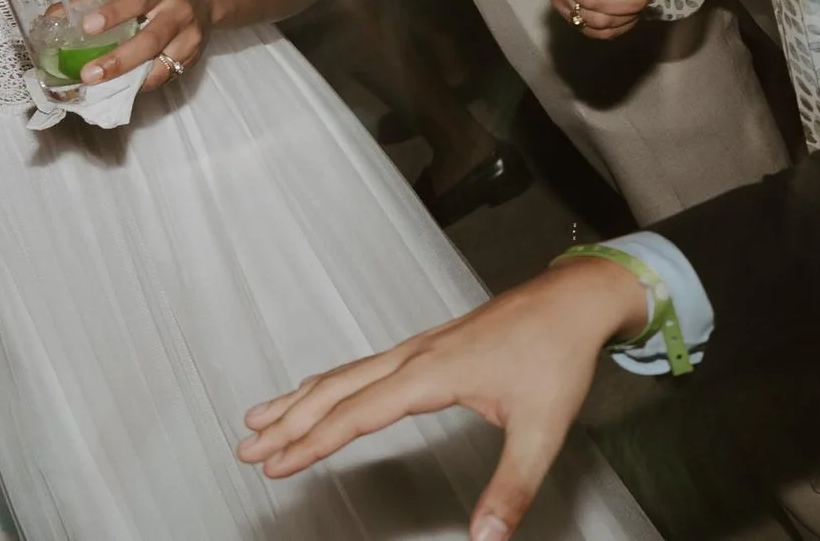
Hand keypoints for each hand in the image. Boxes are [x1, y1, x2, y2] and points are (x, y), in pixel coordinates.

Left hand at [74, 0, 209, 90]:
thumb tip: (52, 16)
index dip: (113, 14)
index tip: (86, 27)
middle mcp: (178, 13)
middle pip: (149, 41)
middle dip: (118, 61)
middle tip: (88, 74)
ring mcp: (189, 39)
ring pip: (161, 66)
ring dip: (129, 80)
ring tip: (100, 89)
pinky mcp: (193, 59)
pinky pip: (166, 77)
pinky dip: (143, 84)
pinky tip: (121, 88)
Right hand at [239, 255, 648, 539]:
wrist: (571, 301)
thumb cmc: (556, 354)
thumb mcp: (541, 430)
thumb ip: (511, 488)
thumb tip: (488, 537)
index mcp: (429, 374)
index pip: (354, 415)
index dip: (311, 443)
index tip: (277, 464)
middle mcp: (412, 356)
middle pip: (332, 391)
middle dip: (286, 422)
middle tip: (248, 448)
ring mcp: (415, 348)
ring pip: (341, 374)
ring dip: (297, 399)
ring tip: (261, 417)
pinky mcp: (425, 347)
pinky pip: (359, 366)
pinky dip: (326, 382)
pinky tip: (319, 391)